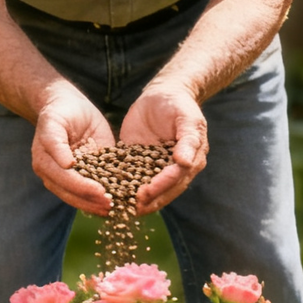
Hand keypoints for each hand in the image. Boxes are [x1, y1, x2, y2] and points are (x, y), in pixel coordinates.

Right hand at [33, 83, 115, 215]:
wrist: (66, 106)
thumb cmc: (61, 111)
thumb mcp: (55, 121)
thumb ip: (56, 142)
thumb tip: (66, 164)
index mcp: (45, 162)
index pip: (66, 180)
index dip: (83, 187)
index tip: (102, 192)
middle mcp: (53, 175)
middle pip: (72, 194)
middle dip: (92, 201)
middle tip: (112, 205)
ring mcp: (65, 179)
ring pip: (79, 199)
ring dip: (96, 206)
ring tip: (115, 209)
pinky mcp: (79, 177)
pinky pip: (88, 193)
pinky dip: (100, 200)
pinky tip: (116, 204)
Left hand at [121, 81, 206, 213]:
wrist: (162, 94)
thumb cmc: (178, 103)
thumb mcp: (186, 117)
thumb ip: (188, 139)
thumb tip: (185, 163)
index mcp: (191, 159)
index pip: (176, 177)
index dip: (161, 186)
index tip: (146, 193)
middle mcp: (176, 168)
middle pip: (165, 190)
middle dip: (149, 200)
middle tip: (132, 207)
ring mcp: (158, 168)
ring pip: (151, 189)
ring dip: (138, 200)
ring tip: (121, 208)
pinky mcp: (141, 163)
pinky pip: (134, 178)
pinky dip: (125, 188)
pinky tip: (111, 195)